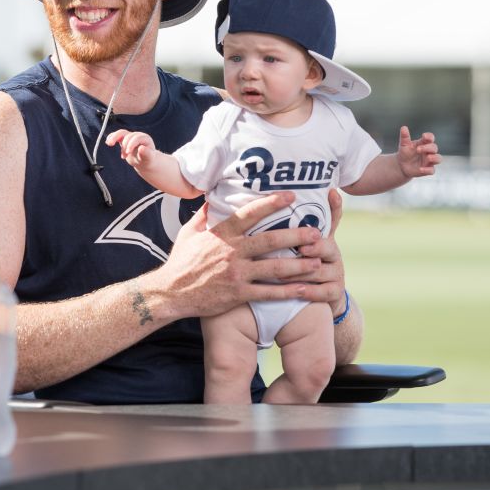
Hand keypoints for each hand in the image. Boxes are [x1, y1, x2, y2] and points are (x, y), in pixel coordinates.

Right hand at [105, 129, 154, 168]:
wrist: (144, 162)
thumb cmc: (148, 160)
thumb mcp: (148, 158)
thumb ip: (146, 153)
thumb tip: (141, 148)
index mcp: (145, 138)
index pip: (137, 138)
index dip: (131, 144)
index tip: (128, 153)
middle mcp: (137, 136)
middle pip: (128, 136)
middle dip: (124, 146)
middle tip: (124, 156)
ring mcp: (130, 137)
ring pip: (121, 133)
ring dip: (114, 137)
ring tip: (109, 144)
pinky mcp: (124, 140)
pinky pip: (117, 136)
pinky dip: (112, 137)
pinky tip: (108, 142)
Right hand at [155, 191, 326, 318]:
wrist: (170, 293)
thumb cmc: (180, 262)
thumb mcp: (188, 233)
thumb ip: (203, 216)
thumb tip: (213, 198)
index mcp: (222, 233)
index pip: (250, 213)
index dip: (272, 203)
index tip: (291, 196)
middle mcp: (232, 251)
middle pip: (271, 240)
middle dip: (297, 235)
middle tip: (317, 233)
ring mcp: (236, 273)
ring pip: (275, 267)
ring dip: (299, 265)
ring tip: (319, 262)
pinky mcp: (238, 294)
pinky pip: (268, 293)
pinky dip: (288, 291)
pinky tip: (305, 290)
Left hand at [282, 189, 348, 316]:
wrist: (318, 296)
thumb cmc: (299, 265)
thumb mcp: (296, 244)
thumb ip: (289, 227)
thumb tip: (283, 200)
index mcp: (324, 237)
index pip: (333, 217)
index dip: (334, 206)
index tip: (331, 193)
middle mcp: (333, 252)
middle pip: (327, 246)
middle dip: (314, 246)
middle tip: (301, 247)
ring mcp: (336, 272)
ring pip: (320, 270)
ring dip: (301, 271)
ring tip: (283, 272)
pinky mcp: (336, 291)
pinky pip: (324, 291)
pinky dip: (309, 291)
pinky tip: (296, 290)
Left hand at [394, 126, 441, 178]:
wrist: (401, 166)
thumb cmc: (405, 153)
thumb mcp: (404, 145)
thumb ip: (405, 137)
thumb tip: (403, 127)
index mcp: (424, 143)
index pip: (430, 138)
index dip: (429, 137)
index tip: (424, 136)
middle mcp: (429, 152)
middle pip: (434, 148)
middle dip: (428, 148)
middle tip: (418, 149)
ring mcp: (429, 161)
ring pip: (438, 158)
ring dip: (434, 158)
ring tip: (428, 157)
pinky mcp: (427, 170)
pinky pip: (432, 170)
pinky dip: (427, 170)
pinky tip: (420, 169)